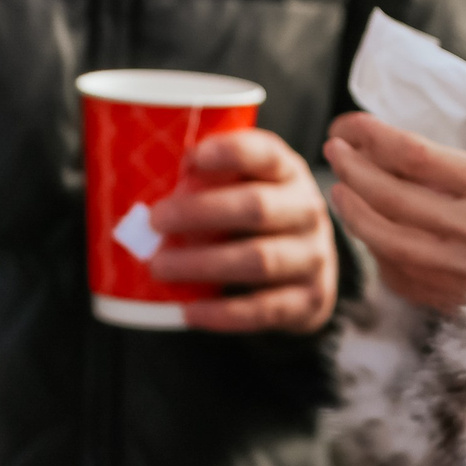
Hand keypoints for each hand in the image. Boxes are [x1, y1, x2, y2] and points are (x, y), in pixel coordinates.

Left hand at [146, 129, 339, 333]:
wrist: (310, 274)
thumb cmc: (259, 223)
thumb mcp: (246, 190)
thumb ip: (210, 183)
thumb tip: (152, 184)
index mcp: (287, 173)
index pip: (267, 154)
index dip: (232, 152)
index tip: (193, 156)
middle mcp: (306, 211)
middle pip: (257, 207)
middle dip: (201, 212)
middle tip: (155, 220)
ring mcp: (312, 257)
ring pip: (259, 260)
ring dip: (202, 264)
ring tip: (159, 267)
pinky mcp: (309, 299)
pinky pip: (263, 309)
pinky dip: (222, 313)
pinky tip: (189, 311)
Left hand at [324, 72, 465, 311]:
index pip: (413, 155)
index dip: (373, 136)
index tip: (350, 123)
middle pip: (387, 195)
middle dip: (352, 168)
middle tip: (333, 148)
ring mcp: (462, 271)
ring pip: (385, 240)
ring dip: (355, 212)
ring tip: (340, 190)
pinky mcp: (463, 303)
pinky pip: (404, 280)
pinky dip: (382, 257)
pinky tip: (375, 239)